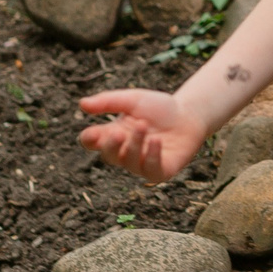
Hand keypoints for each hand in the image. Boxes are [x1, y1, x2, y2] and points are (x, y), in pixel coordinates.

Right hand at [77, 88, 207, 182]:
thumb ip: (108, 102)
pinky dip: (151, 156)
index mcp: (114, 134)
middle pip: (108, 155)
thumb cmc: (159, 108)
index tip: (91, 134)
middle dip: (111, 145)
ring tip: (143, 126)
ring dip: (134, 145)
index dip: (89, 140)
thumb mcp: (133, 99)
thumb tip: (82, 104)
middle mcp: (124, 152)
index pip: (93, 142)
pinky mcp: (160, 172)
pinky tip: (156, 141)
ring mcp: (141, 164)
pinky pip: (150, 171)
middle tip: (118, 131)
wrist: (190, 114)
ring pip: (128, 162)